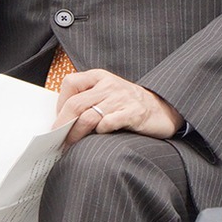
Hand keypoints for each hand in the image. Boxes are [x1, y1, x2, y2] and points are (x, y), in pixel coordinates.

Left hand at [55, 68, 183, 145]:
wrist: (163, 109)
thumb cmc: (128, 104)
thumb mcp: (106, 93)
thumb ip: (86, 99)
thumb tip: (62, 119)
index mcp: (99, 77)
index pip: (70, 84)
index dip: (60, 104)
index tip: (58, 120)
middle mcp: (109, 85)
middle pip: (75, 104)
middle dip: (63, 124)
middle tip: (58, 139)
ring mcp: (121, 98)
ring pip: (88, 116)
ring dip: (76, 134)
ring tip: (71, 144)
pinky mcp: (133, 113)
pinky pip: (108, 123)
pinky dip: (100, 131)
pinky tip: (99, 136)